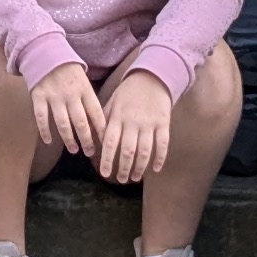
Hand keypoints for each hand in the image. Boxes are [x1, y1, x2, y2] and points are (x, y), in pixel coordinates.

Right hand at [27, 61, 108, 160]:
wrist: (45, 51)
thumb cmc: (68, 70)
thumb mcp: (84, 80)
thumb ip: (89, 98)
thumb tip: (100, 122)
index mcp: (84, 88)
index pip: (96, 112)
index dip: (102, 129)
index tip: (106, 142)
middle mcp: (70, 93)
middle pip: (81, 122)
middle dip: (87, 140)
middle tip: (90, 153)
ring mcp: (53, 95)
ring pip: (62, 123)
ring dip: (69, 139)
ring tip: (74, 150)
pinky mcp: (38, 96)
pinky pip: (41, 117)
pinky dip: (45, 131)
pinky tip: (49, 141)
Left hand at [95, 69, 177, 183]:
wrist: (152, 77)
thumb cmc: (128, 92)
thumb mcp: (112, 102)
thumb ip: (104, 120)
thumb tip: (93, 137)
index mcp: (118, 117)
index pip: (110, 142)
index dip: (107, 159)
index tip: (105, 174)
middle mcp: (133, 122)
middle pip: (128, 150)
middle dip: (123, 168)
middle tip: (121, 179)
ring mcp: (149, 123)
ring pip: (144, 150)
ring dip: (140, 167)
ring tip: (135, 177)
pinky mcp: (163, 123)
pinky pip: (162, 144)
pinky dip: (160, 157)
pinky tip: (156, 169)